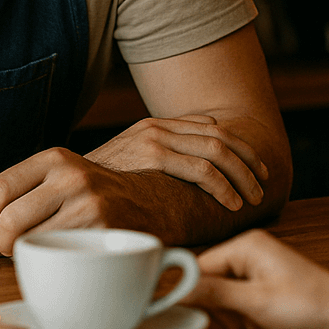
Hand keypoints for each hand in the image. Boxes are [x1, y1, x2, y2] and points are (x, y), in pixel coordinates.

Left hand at [0, 148, 181, 254]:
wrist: (151, 201)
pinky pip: (57, 253)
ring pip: (31, 239)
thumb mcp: (48, 184)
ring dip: (22, 254)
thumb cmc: (89, 196)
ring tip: (33, 251)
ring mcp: (90, 200)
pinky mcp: (103, 227)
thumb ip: (5, 198)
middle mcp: (71, 173)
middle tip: (5, 250)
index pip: (0, 185)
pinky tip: (57, 258)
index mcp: (53, 157)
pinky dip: (47, 261)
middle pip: (10, 217)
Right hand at [85, 114, 269, 212]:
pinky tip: (232, 203)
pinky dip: (223, 185)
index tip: (256, 169)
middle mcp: (158, 126)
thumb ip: (156, 162)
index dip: (241, 148)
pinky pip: (201, 168)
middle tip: (263, 184)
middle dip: (248, 160)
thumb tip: (191, 172)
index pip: (213, 128)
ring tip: (253, 198)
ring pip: (217, 151)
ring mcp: (155, 138)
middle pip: (220, 137)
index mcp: (156, 125)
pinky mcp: (152, 155)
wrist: (65, 182)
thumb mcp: (128, 167)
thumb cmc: (98, 185)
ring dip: (242, 175)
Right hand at [189, 229, 328, 328]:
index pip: (199, 266)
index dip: (194, 294)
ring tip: (251, 324)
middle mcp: (246, 251)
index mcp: (244, 246)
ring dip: (229, 316)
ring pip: (220, 295)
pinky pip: (235, 299)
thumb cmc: (306, 304)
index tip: (198, 317)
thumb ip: (215, 294)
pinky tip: (254, 324)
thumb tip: (178, 289)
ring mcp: (253, 266)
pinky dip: (240, 316)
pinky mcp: (260, 282)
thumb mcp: (256, 302)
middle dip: (218, 309)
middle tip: (239, 323)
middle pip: (208, 282)